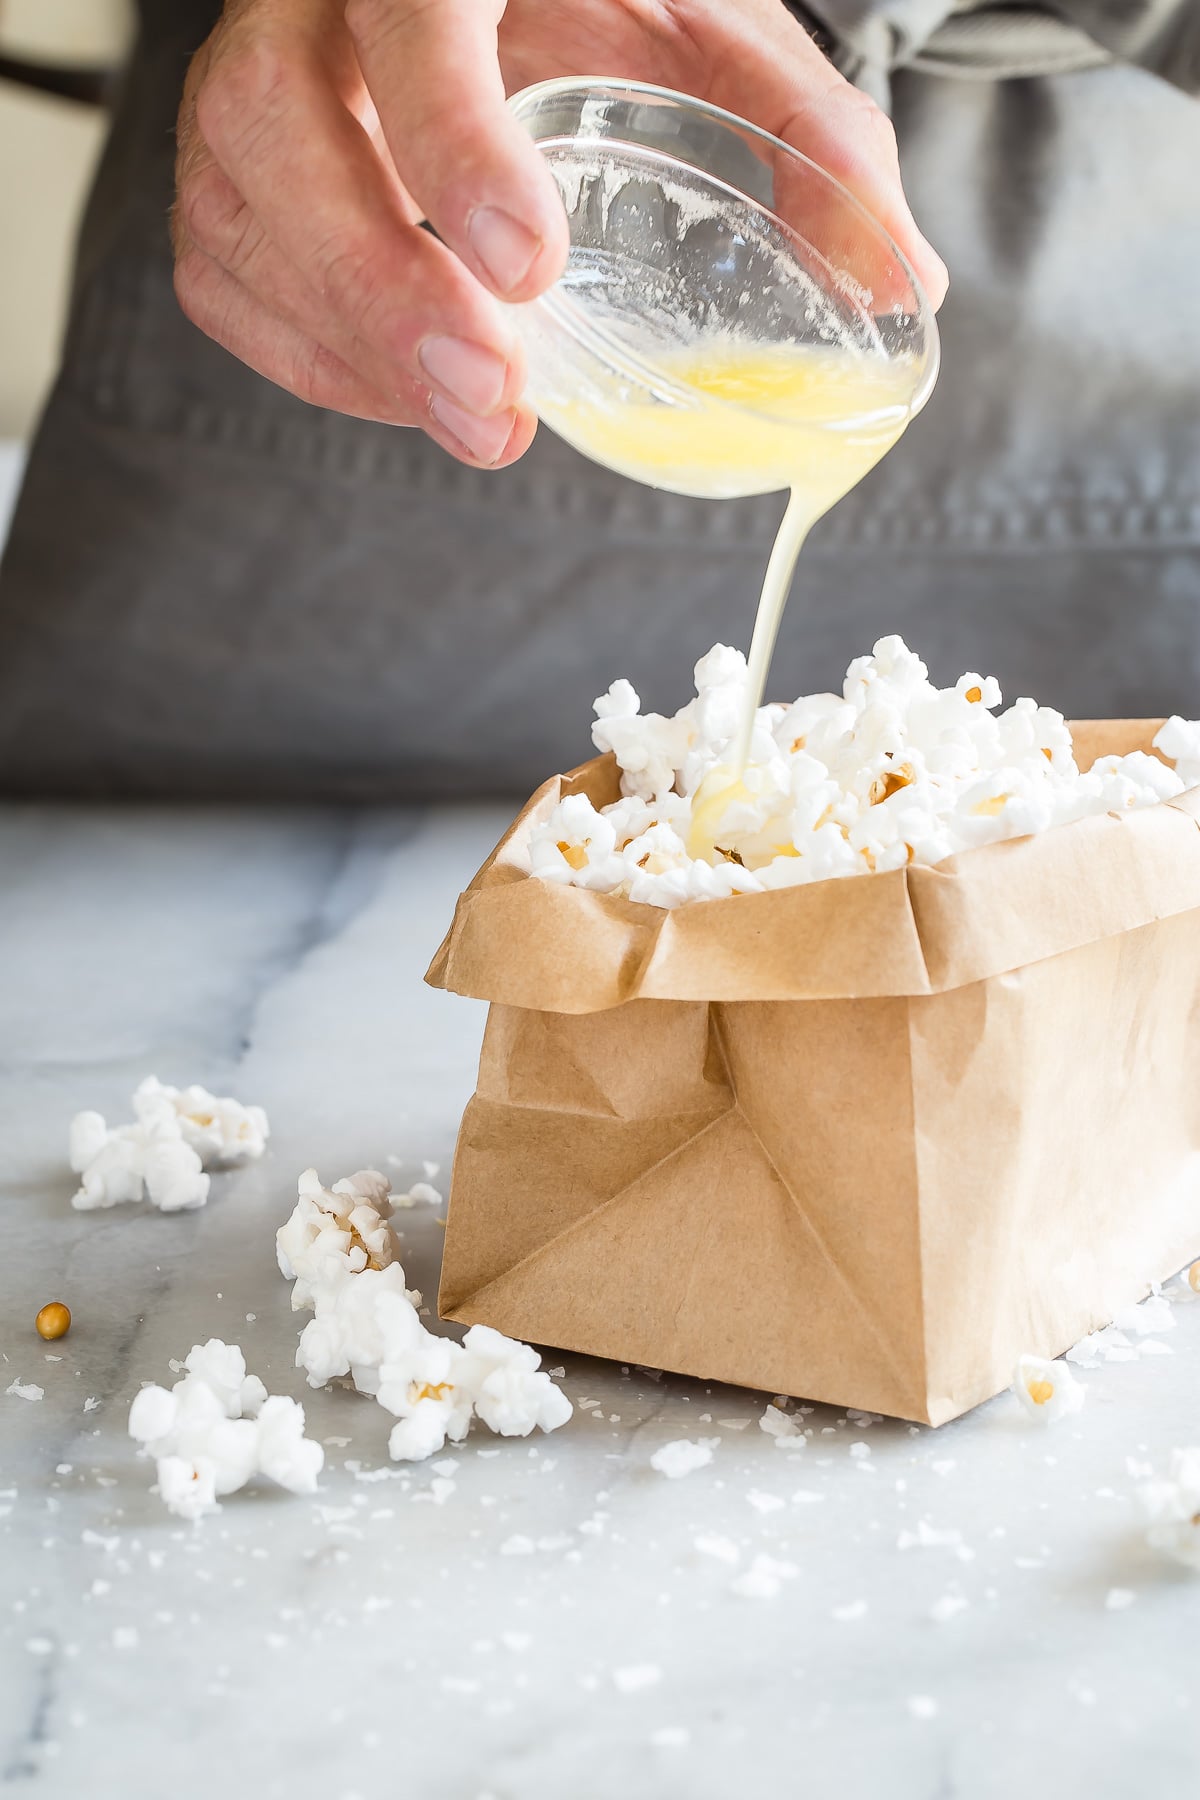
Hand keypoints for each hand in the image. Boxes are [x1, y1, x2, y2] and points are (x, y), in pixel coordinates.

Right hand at [174, 0, 947, 468]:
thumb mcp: (707, 25)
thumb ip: (804, 138)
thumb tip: (900, 285)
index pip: (405, 18)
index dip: (449, 142)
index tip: (525, 269)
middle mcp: (313, 5)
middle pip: (277, 130)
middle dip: (377, 288)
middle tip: (495, 406)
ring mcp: (248, 86)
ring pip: (230, 214)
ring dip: (350, 344)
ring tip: (477, 419)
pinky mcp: (228, 174)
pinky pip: (220, 279)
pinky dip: (311, 357)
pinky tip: (405, 389)